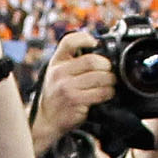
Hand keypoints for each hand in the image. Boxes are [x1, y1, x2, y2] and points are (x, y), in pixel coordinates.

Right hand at [32, 32, 113, 146]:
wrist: (46, 118)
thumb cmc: (56, 94)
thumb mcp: (57, 73)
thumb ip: (72, 61)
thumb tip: (99, 50)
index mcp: (56, 62)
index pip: (69, 42)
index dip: (85, 38)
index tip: (94, 43)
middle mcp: (60, 73)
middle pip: (92, 61)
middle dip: (106, 66)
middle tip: (109, 71)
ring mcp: (67, 87)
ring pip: (100, 77)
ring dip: (110, 80)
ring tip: (109, 83)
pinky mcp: (75, 101)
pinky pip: (100, 93)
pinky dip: (108, 92)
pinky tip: (106, 93)